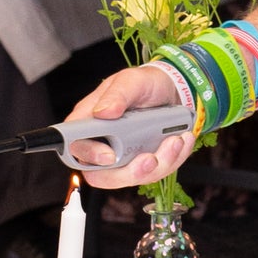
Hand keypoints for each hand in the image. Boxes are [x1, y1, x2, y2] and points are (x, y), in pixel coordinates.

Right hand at [65, 65, 194, 187]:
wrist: (172, 90)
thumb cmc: (145, 83)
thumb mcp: (132, 80)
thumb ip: (117, 94)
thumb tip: (103, 112)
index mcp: (89, 123)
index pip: (76, 148)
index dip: (90, 156)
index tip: (111, 155)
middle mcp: (103, 144)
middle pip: (102, 176)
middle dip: (130, 172)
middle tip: (150, 158)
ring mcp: (124, 157)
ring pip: (134, 177)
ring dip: (160, 162)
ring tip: (176, 140)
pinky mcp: (144, 163)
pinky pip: (156, 173)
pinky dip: (172, 159)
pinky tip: (181, 139)